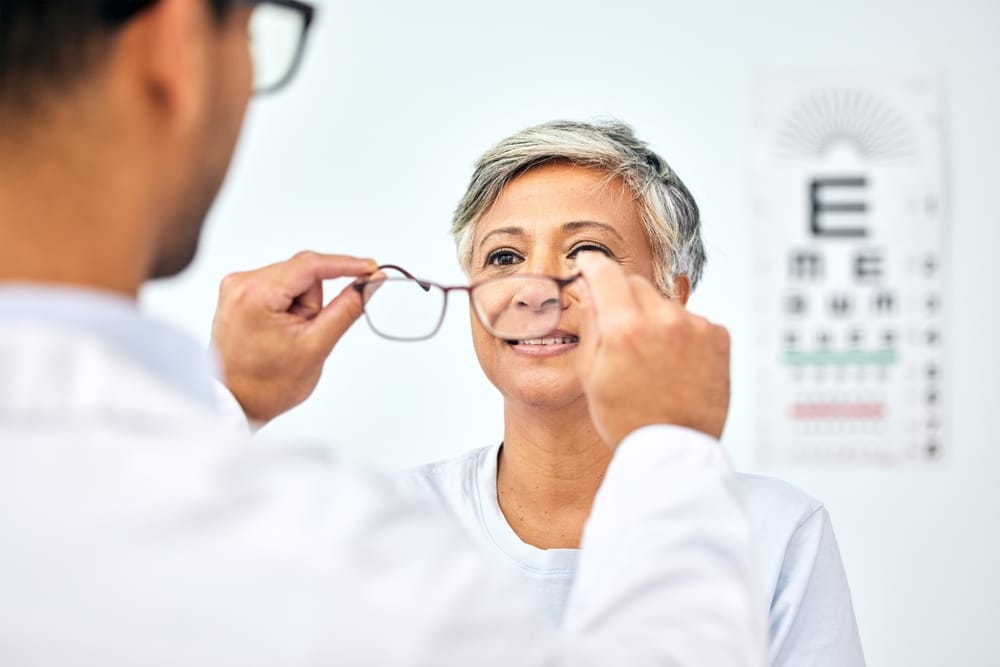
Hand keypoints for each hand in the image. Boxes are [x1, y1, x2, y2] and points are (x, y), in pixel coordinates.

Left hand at [211, 251, 377, 423]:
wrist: (238, 402)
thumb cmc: (268, 384)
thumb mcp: (317, 345)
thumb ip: (347, 308)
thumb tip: (370, 282)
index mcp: (255, 294)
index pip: (310, 265)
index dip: (345, 264)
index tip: (371, 268)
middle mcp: (241, 283)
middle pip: (302, 273)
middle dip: (314, 302)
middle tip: (308, 332)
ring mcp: (237, 286)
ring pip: (293, 280)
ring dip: (302, 305)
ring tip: (290, 335)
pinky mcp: (239, 293)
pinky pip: (280, 286)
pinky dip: (290, 304)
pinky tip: (282, 329)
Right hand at [574, 253, 730, 446]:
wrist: (673, 449)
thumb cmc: (626, 418)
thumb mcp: (591, 373)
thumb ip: (590, 323)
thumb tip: (590, 287)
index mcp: (624, 329)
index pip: (604, 272)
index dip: (592, 264)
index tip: (588, 264)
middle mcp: (662, 319)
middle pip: (635, 283)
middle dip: (623, 298)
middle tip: (621, 332)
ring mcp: (694, 326)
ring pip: (664, 304)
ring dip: (654, 319)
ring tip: (653, 360)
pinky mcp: (718, 336)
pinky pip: (691, 321)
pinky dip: (681, 334)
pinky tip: (675, 364)